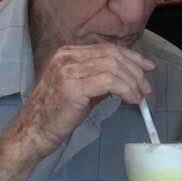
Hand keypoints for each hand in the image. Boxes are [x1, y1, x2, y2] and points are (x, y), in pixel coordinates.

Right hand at [11, 43, 154, 160]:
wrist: (34, 131)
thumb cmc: (56, 114)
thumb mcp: (81, 90)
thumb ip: (100, 80)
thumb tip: (126, 78)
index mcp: (68, 53)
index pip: (107, 49)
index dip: (131, 57)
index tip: (147, 68)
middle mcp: (67, 56)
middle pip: (113, 55)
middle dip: (135, 70)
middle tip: (146, 88)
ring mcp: (68, 69)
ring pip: (113, 66)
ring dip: (132, 82)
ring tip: (138, 97)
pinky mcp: (73, 86)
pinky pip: (109, 81)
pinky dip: (125, 89)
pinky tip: (130, 99)